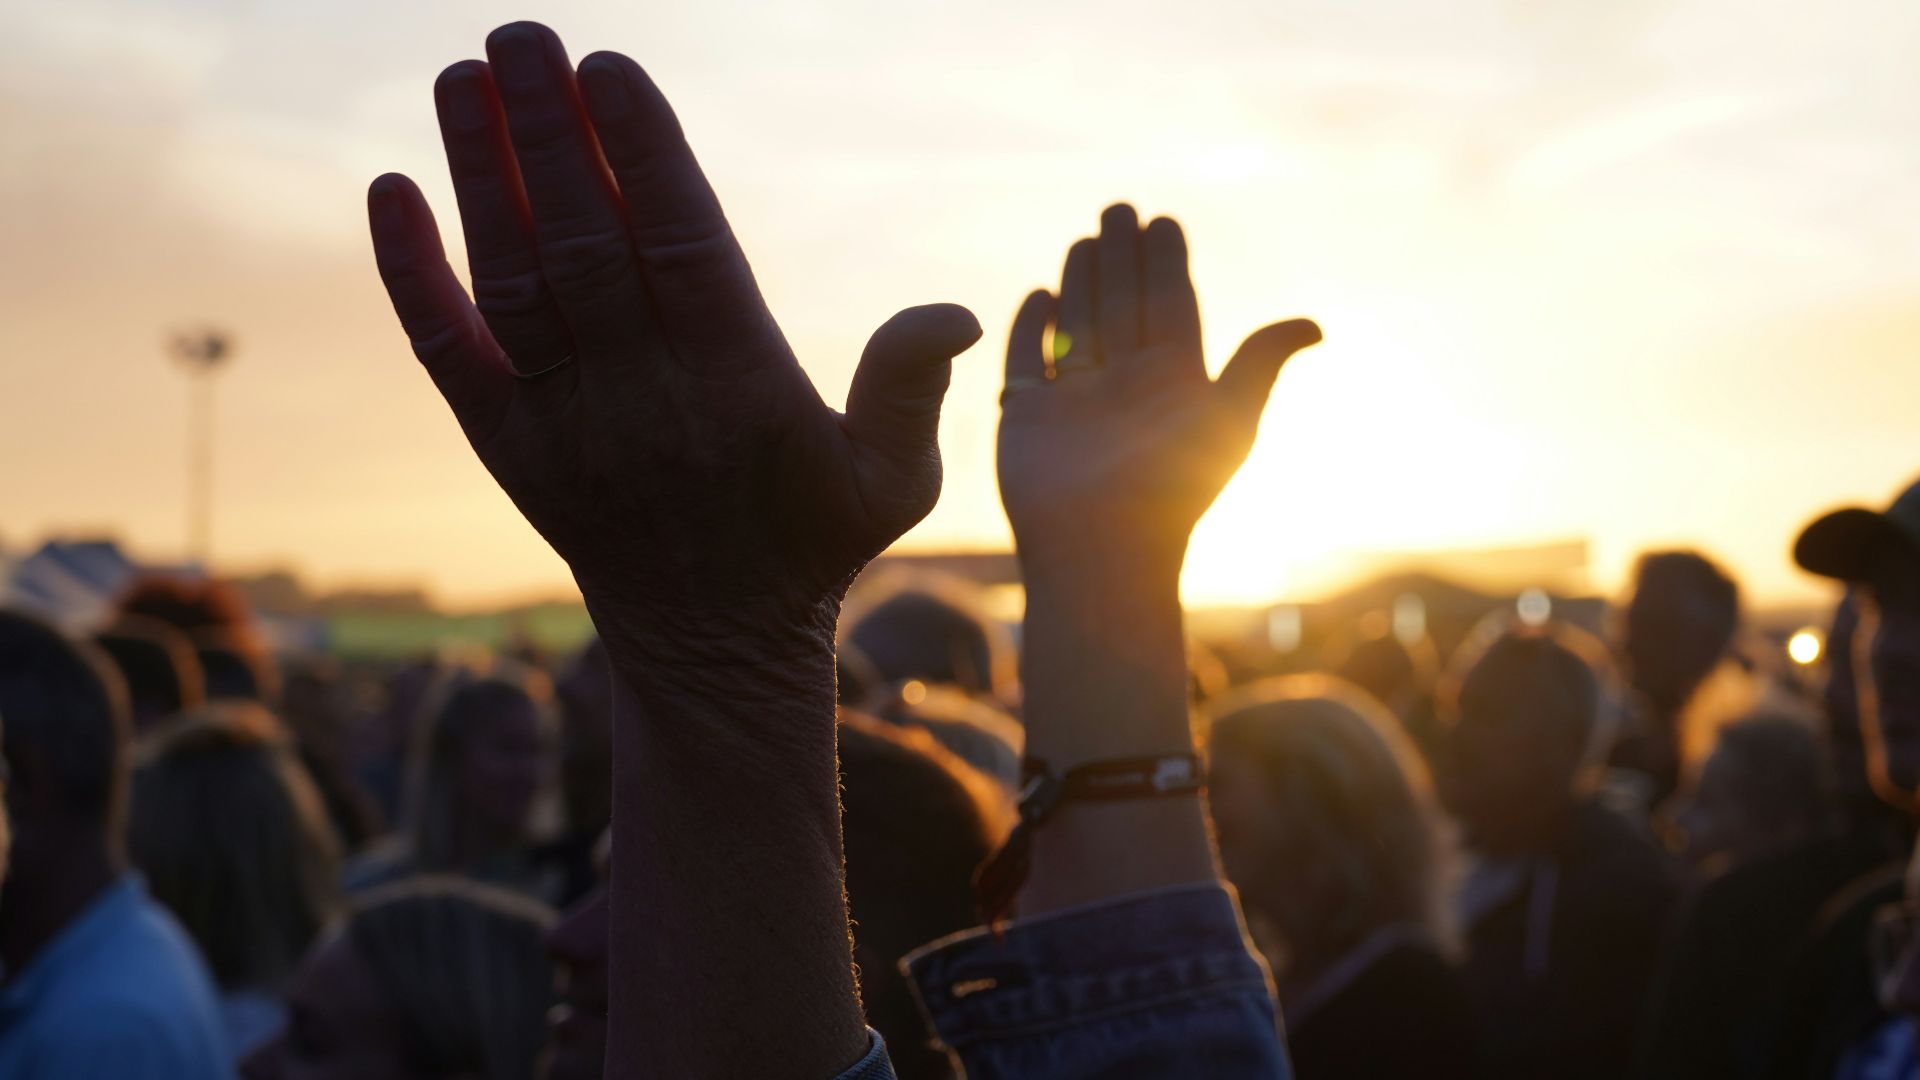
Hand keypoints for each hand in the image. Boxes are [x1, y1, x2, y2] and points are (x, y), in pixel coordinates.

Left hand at [368, 22, 980, 655]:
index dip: (644, 156)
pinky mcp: (505, 444)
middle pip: (583, 248)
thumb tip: (955, 312)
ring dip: (481, 176)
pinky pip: (448, 352)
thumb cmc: (810, 540)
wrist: (710, 645)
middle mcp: (640, 399)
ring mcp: (563, 422)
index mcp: (738, 390)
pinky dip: (413, 274)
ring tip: (462, 74)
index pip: (682, 250)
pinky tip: (392, 190)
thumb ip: (910, 388)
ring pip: (511, 283)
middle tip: (522, 35)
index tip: (610, 69)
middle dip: (548, 136)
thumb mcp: (890, 479)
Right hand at [997, 204, 1318, 574]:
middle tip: (1119, 208)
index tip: (1164, 222)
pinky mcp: (1026, 418)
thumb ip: (1262, 362)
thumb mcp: (1229, 419)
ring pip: (1078, 326)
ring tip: (1086, 240)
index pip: (1170, 307)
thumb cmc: (1172, 490)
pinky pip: (1027, 363)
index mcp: (1174, 382)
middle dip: (1121, 258)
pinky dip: (1029, 329)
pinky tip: (1038, 296)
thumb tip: (1315, 325)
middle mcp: (1125, 387)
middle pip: (1122, 306)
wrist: (1102, 551)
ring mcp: (1074, 401)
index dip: (1167, 265)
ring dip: (1080, 281)